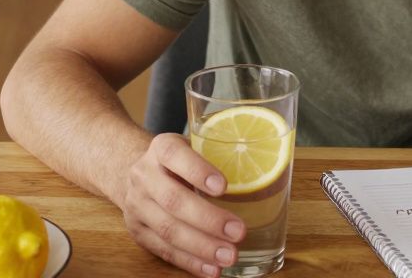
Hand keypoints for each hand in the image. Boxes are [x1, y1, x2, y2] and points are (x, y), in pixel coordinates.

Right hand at [122, 133, 244, 276]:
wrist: (138, 173)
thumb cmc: (182, 162)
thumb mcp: (195, 147)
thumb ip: (221, 156)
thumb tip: (274, 171)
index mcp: (162, 148)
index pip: (175, 155)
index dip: (198, 171)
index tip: (224, 186)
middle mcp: (144, 175)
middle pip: (173, 199)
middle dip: (208, 219)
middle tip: (239, 232)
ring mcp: (137, 204)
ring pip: (168, 229)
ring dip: (201, 246)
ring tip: (229, 256)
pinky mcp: (137, 230)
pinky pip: (164, 250)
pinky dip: (190, 262)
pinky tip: (212, 269)